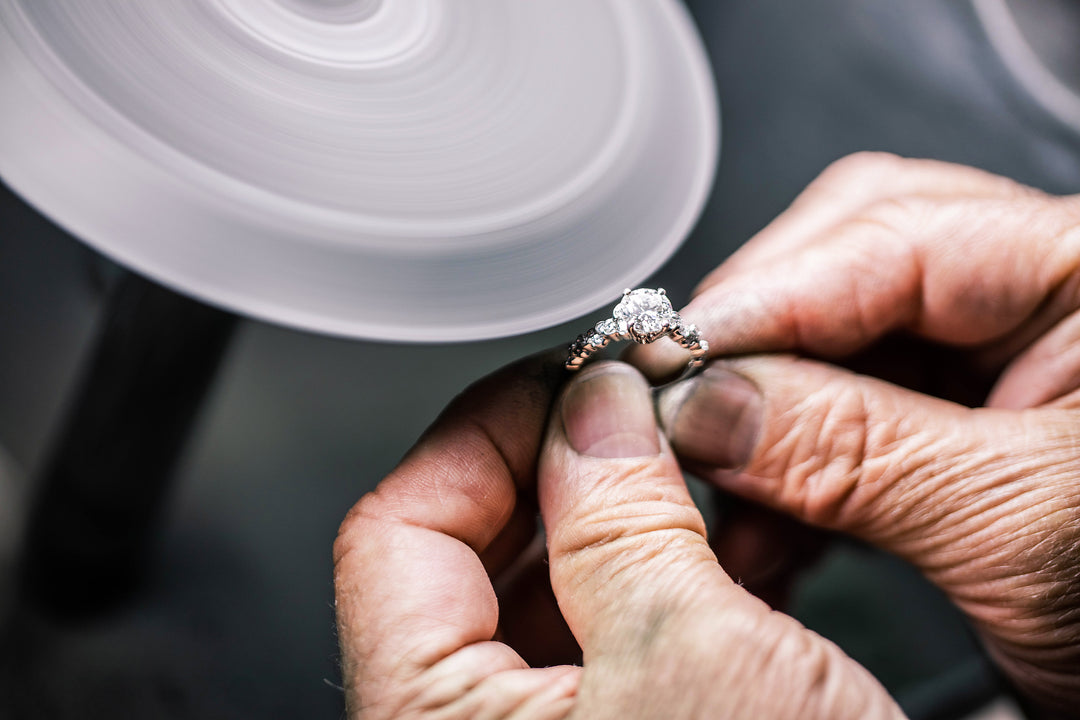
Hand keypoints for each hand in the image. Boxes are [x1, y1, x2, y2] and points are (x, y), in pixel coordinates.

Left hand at [333, 354, 903, 718]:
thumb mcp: (693, 656)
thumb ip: (621, 513)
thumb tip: (592, 404)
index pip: (397, 529)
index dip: (484, 432)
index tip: (565, 378)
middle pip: (464, 554)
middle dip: (554, 463)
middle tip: (629, 405)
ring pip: (539, 590)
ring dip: (610, 510)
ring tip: (678, 460)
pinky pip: (600, 636)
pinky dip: (650, 570)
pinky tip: (708, 537)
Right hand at [630, 152, 1079, 713]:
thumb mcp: (1022, 529)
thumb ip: (858, 454)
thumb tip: (707, 405)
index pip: (898, 235)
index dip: (770, 297)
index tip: (672, 359)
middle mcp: (1042, 295)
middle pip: (852, 261)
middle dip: (758, 344)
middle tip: (686, 406)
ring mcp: (996, 358)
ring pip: (834, 344)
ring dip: (759, 420)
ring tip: (718, 493)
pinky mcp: (958, 422)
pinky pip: (843, 412)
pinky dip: (786, 472)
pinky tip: (760, 526)